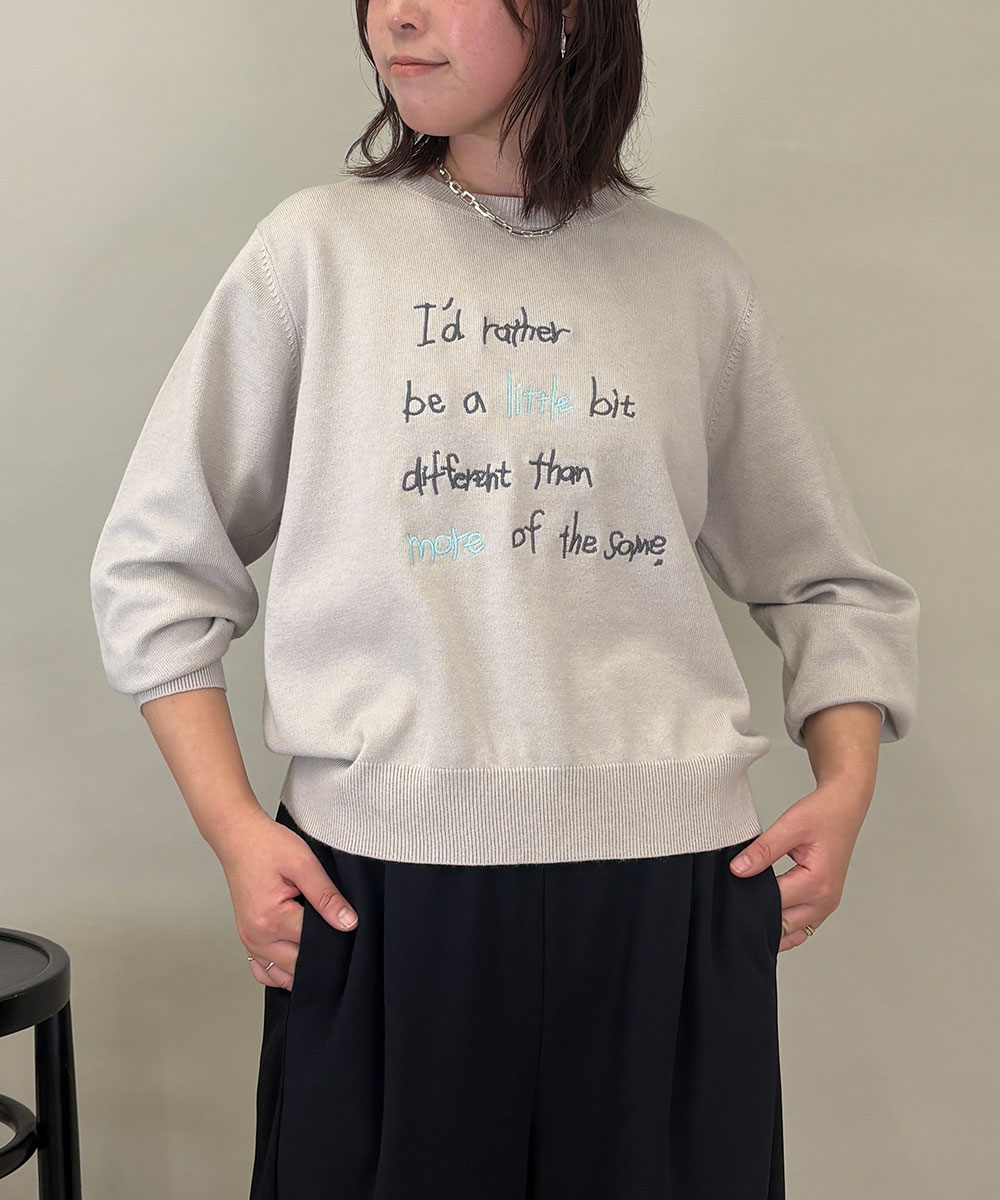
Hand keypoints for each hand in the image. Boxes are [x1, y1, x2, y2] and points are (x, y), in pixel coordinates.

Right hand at [213, 806, 358, 988]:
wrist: (238, 836)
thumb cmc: (267, 845)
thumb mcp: (304, 863)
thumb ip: (327, 896)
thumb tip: (348, 923)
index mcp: (272, 919)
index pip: (313, 945)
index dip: (334, 937)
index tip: (343, 924)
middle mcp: (257, 936)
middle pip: (297, 966)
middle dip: (318, 954)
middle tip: (331, 932)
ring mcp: (249, 940)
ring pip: (281, 975)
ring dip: (299, 967)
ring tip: (315, 944)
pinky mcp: (248, 938)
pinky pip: (263, 970)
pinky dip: (279, 971)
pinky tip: (295, 958)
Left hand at [730, 777, 871, 952]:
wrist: (844, 807)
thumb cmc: (823, 814)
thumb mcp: (789, 826)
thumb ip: (762, 850)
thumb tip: (738, 869)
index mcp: (817, 883)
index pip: (774, 904)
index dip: (749, 899)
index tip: (732, 891)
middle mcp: (825, 901)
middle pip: (782, 926)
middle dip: (758, 918)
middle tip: (734, 906)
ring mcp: (826, 905)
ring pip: (792, 933)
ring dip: (771, 926)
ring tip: (748, 912)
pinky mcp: (824, 903)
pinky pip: (801, 926)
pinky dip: (784, 925)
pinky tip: (766, 915)